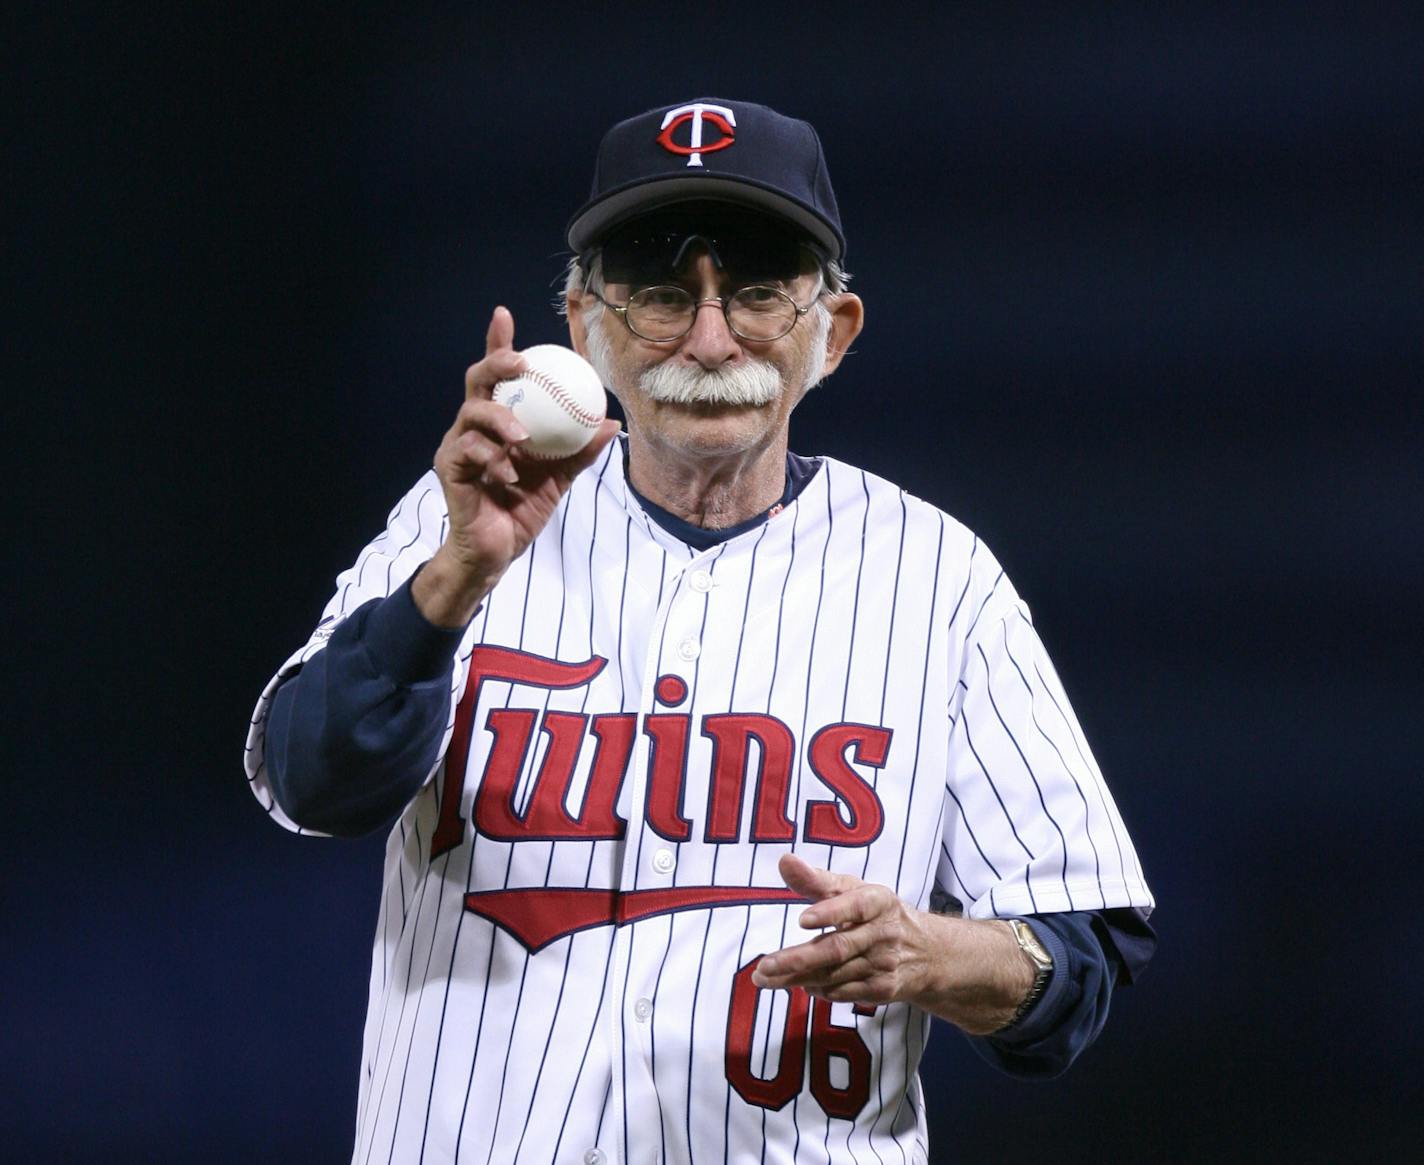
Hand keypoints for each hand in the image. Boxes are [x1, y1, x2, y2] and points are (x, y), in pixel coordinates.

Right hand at [415, 307, 619, 626]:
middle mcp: (473, 428)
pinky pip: (468, 453)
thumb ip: (580, 451)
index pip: (497, 377)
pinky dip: (492, 460)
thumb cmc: (521, 510)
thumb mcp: (558, 478)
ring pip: (471, 414)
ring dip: (499, 419)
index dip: (497, 342)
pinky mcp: (449, 470)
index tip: (504, 314)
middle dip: (495, 363)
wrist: (495, 553)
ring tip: (522, 437)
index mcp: (498, 422)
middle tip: (520, 362)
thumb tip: (613, 423)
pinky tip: (509, 475)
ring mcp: (457, 447)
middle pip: (477, 381)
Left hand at [751, 853, 1033, 1034]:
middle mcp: (883, 933)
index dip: (830, 912)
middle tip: (765, 966)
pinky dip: (819, 990)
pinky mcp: (883, 990)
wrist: (928, 953)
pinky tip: (799, 984)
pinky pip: (843, 992)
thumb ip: (816, 879)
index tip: (803, 918)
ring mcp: (884, 964)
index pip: (854, 905)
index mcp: (877, 901)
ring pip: (834, 974)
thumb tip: (784, 860)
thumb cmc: (878, 914)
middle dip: (797, 959)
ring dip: (797, 978)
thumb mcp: (854, 890)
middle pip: (836, 949)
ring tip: (765, 977)